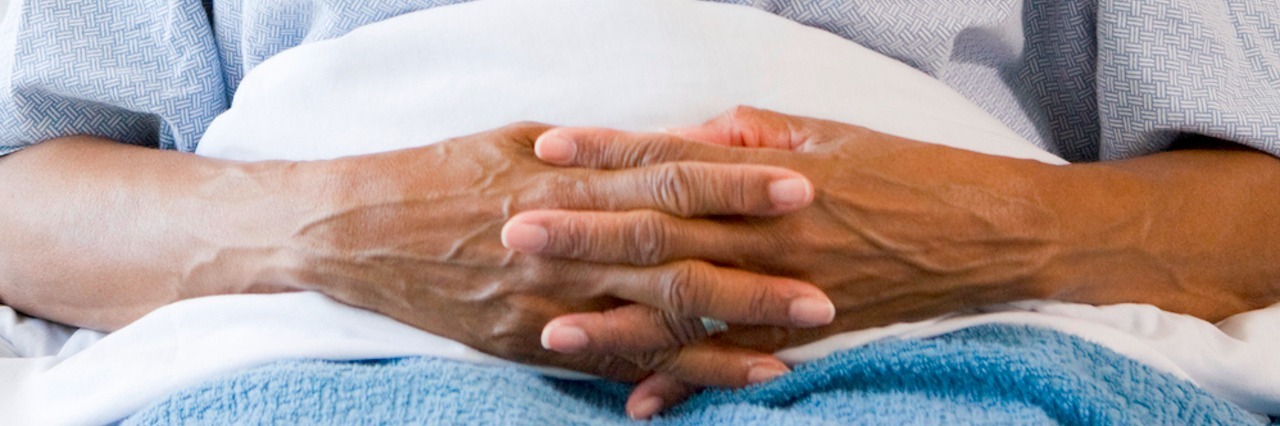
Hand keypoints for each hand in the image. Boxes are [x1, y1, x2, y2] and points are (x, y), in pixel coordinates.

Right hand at [281, 122, 835, 391]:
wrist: (358, 231)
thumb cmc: (442, 173)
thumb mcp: (518, 140)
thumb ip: (599, 151)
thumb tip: (674, 145)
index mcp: (568, 182)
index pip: (668, 180)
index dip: (736, 185)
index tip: (799, 184)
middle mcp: (565, 245)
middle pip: (676, 260)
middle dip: (754, 274)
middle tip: (827, 285)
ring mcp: (549, 300)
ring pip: (650, 322)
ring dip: (725, 336)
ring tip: (792, 345)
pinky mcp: (530, 342)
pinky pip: (607, 361)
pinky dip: (665, 375)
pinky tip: (712, 382)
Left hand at [509, 107, 1067, 414]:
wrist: (988, 232)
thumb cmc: (909, 172)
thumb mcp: (831, 134)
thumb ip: (754, 134)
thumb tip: (693, 131)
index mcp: (770, 173)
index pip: (673, 159)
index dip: (609, 152)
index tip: (550, 149)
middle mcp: (769, 230)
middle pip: (662, 230)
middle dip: (584, 231)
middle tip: (514, 230)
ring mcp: (787, 287)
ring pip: (688, 306)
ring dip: (617, 317)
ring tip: (549, 325)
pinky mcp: (810, 332)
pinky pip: (738, 364)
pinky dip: (686, 384)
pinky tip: (633, 401)